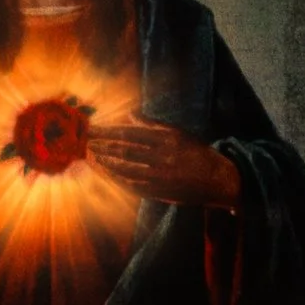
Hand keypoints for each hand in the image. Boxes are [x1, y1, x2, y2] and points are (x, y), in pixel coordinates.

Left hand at [88, 123, 242, 209]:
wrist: (218, 179)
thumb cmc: (197, 153)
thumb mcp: (178, 134)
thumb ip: (153, 125)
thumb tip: (131, 114)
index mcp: (167, 138)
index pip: (131, 133)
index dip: (109, 131)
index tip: (94, 128)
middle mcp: (162, 156)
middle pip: (125, 150)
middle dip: (103, 146)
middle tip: (86, 142)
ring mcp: (159, 175)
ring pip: (125, 168)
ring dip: (106, 163)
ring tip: (92, 157)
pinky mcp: (158, 191)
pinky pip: (131, 185)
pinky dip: (116, 179)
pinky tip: (105, 174)